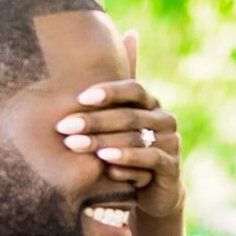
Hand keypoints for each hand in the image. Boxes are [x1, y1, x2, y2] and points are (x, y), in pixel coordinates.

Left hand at [54, 30, 183, 217]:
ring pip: (135, 138)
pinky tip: (105, 162)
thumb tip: (119, 41)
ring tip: (76, 144)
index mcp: (151, 104)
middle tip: (64, 127)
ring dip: (102, 141)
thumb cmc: (127, 156)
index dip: (108, 92)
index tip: (79, 98)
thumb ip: (111, 98)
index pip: (133, 89)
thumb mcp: (117, 129)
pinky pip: (150, 159)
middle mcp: (164, 119)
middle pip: (128, 115)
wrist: (153, 194)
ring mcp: (171, 142)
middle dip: (93, 121)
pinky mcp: (172, 167)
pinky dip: (127, 160)